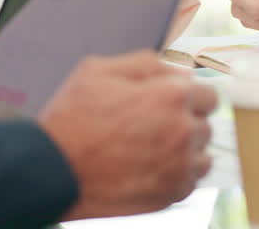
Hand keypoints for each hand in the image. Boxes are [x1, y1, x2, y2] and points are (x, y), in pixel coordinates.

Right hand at [41, 51, 217, 219]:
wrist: (49, 171)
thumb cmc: (70, 118)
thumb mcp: (99, 70)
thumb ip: (147, 64)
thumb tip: (183, 72)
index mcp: (171, 96)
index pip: (208, 96)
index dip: (188, 99)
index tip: (170, 106)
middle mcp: (183, 130)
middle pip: (205, 125)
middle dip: (185, 124)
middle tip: (151, 129)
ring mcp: (179, 165)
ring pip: (202, 156)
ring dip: (185, 153)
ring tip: (151, 152)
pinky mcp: (170, 193)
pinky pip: (190, 182)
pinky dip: (176, 177)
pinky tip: (149, 170)